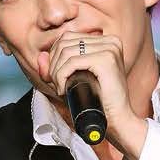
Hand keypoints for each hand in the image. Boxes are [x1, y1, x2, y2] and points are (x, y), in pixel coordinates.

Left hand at [37, 32, 146, 157]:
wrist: (118, 121)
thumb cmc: (99, 103)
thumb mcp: (73, 81)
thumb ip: (56, 68)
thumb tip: (41, 56)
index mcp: (106, 41)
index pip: (68, 37)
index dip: (54, 57)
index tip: (55, 78)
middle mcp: (110, 41)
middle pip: (65, 42)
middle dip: (53, 65)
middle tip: (57, 85)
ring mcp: (109, 49)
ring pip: (66, 51)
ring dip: (56, 72)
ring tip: (61, 88)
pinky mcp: (106, 60)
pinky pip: (72, 62)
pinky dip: (61, 76)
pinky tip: (64, 90)